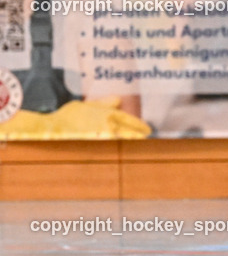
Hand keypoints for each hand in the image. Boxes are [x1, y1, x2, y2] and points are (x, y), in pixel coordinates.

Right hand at [0, 97, 151, 138]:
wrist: (51, 129)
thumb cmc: (67, 116)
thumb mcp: (87, 105)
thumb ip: (104, 103)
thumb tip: (119, 100)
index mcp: (107, 113)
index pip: (130, 120)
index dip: (141, 125)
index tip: (148, 130)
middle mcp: (107, 125)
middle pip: (130, 133)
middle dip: (140, 137)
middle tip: (149, 140)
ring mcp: (101, 137)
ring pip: (123, 142)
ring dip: (132, 145)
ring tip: (141, 148)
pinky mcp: (96, 147)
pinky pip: (111, 151)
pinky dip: (119, 152)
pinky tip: (124, 156)